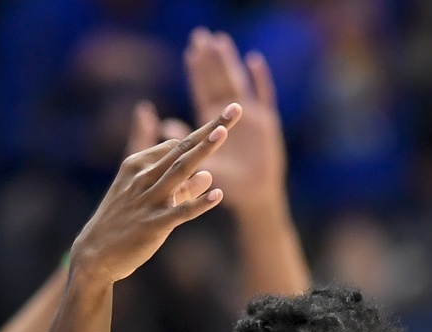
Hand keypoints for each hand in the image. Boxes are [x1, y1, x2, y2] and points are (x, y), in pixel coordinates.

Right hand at [70, 102, 241, 285]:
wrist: (96, 252)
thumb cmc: (123, 219)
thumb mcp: (140, 189)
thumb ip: (172, 177)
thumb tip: (204, 170)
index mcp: (138, 163)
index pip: (177, 145)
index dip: (203, 136)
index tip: (227, 121)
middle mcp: (142, 176)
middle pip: (182, 148)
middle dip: (210, 129)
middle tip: (234, 109)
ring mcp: (147, 199)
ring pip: (180, 171)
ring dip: (203, 151)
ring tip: (224, 133)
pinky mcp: (152, 225)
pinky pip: (179, 212)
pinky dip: (198, 203)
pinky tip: (218, 195)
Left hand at [172, 28, 286, 215]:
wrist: (253, 195)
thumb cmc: (227, 182)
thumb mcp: (201, 162)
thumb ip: (185, 143)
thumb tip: (163, 125)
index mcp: (215, 123)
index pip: (204, 90)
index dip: (198, 71)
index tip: (191, 51)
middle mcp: (233, 116)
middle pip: (219, 80)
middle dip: (210, 60)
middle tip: (201, 36)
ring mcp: (251, 115)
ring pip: (237, 82)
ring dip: (228, 62)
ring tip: (219, 41)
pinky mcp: (267, 122)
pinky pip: (264, 95)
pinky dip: (260, 78)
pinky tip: (253, 61)